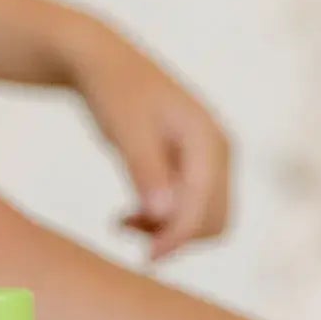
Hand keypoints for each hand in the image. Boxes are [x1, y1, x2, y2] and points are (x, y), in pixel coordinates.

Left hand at [63, 22, 230, 260]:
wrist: (102, 62)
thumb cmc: (112, 91)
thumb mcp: (124, 129)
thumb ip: (144, 170)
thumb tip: (163, 215)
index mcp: (208, 140)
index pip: (206, 206)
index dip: (178, 237)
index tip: (146, 257)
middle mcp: (217, 150)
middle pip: (214, 219)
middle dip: (175, 236)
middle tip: (127, 235)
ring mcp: (207, 158)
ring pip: (203, 217)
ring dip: (167, 230)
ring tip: (121, 224)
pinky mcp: (191, 164)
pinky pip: (188, 207)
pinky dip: (161, 220)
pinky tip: (124, 218)